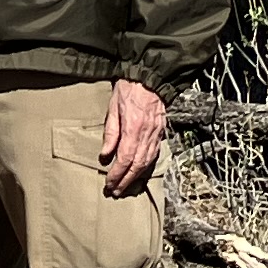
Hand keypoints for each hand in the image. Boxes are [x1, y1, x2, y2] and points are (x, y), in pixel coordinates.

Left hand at [99, 79, 166, 195]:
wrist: (150, 76)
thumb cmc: (128, 88)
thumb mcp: (113, 106)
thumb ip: (110, 132)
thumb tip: (105, 155)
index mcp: (133, 128)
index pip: (125, 159)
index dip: (117, 175)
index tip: (109, 184)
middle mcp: (147, 135)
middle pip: (137, 165)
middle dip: (126, 181)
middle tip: (116, 192)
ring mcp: (156, 135)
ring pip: (147, 162)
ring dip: (137, 178)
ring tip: (126, 187)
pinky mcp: (161, 133)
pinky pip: (154, 154)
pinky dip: (146, 166)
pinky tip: (139, 172)